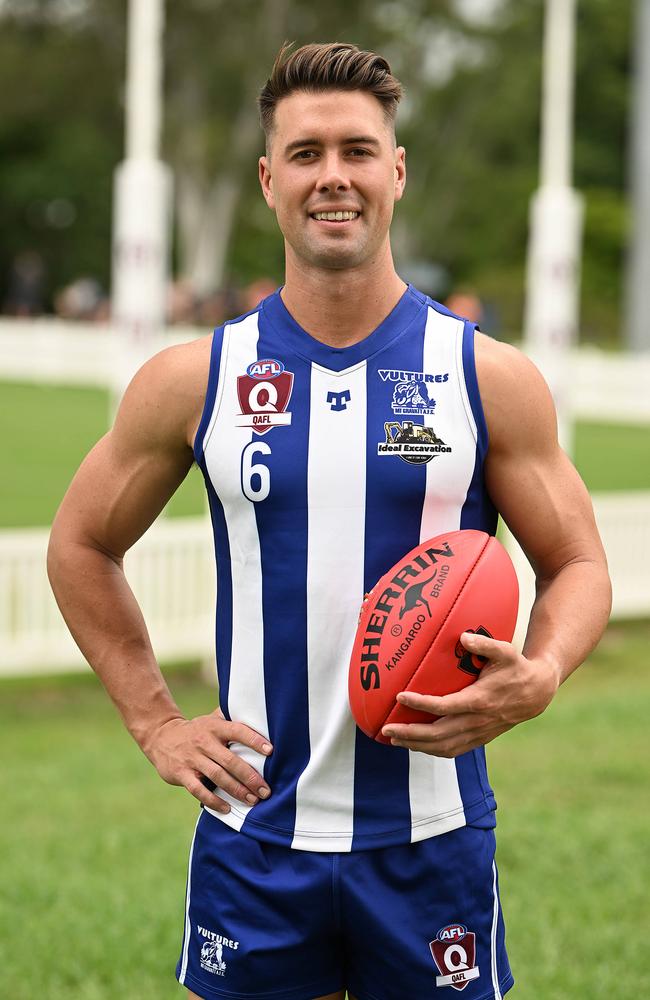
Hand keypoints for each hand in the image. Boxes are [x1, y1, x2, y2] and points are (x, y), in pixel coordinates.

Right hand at [145, 708, 272, 812]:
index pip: (237, 731)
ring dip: (236, 790)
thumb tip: (258, 715)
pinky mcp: (181, 773)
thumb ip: (231, 719)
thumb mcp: (211, 720)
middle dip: (250, 777)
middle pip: (230, 760)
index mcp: (215, 727)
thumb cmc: (197, 731)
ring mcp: (192, 758)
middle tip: (266, 790)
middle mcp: (204, 742)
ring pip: (217, 776)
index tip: (271, 751)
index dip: (254, 740)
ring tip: (252, 800)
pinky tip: (227, 808)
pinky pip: (199, 790)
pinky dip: (214, 800)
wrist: (161, 737)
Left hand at [381, 631, 560, 756]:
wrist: (536, 693)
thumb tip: (463, 637)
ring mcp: (478, 733)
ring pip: (443, 747)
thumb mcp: (506, 651)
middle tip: (386, 728)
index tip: (400, 696)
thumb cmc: (516, 668)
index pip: (444, 706)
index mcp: (480, 700)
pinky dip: (431, 750)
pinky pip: (452, 751)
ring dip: (416, 745)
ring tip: (393, 738)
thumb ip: (485, 645)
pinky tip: (415, 745)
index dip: (421, 703)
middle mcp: (477, 721)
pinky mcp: (479, 739)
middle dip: (410, 733)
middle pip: (438, 734)